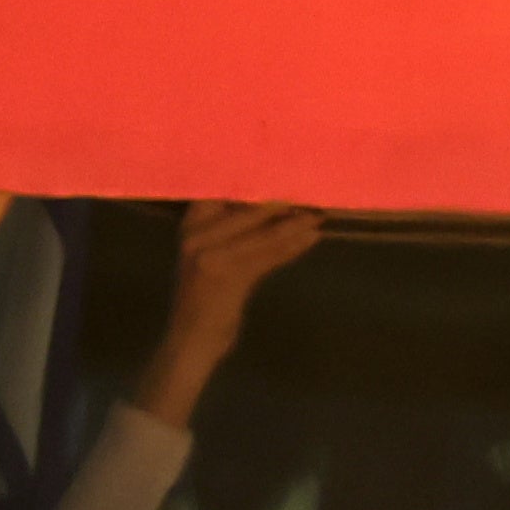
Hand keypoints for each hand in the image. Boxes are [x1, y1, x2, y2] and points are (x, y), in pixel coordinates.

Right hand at [137, 201, 326, 414]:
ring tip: (318, 216)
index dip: (255, 181)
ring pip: (262, 234)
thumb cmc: (205, 295)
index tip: (286, 171)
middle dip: (283, 202)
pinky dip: (291, 247)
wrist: (191, 338)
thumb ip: (230, 229)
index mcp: (191, 224)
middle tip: (312, 195)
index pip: (224, 192)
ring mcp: (210, 257)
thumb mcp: (210, 254)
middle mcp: (197, 236)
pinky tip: (311, 239)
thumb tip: (270, 203)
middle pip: (247, 210)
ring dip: (295, 225)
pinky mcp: (228, 279)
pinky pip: (267, 257)